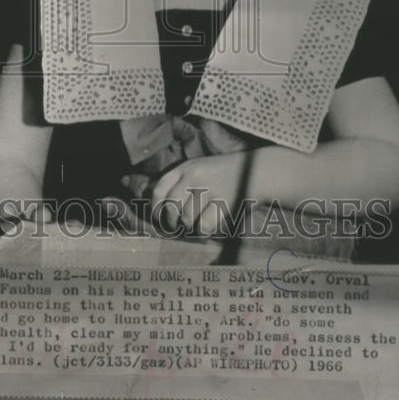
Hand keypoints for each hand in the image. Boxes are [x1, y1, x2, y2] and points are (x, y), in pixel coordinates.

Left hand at [126, 152, 250, 234]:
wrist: (255, 169)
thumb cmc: (222, 173)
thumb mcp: (197, 169)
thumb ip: (176, 182)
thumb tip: (143, 194)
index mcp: (185, 168)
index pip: (159, 188)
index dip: (155, 206)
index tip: (158, 216)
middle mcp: (194, 176)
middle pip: (171, 206)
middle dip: (171, 222)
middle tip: (176, 227)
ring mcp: (209, 188)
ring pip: (186, 218)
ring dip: (189, 227)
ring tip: (196, 226)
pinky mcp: (223, 202)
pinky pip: (204, 224)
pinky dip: (203, 231)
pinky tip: (207, 229)